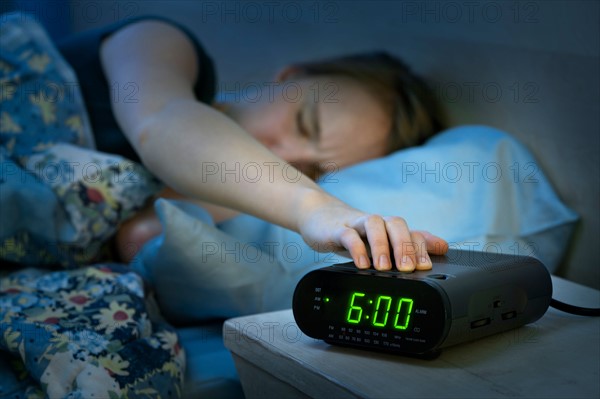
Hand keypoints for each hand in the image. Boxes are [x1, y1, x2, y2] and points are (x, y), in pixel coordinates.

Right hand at [298, 194, 447, 271]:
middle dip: (405, 246)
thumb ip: (410, 243)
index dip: (421, 248)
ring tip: (383, 267)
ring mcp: (356, 224)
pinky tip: (361, 264)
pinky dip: (356, 249)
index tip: (426, 266)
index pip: (411, 232)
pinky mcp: (336, 229)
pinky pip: (347, 234)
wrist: (318, 217)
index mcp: (388, 228)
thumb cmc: (353, 232)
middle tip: (409, 268)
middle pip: (396, 224)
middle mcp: (376, 223)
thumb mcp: (382, 240)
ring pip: (374, 225)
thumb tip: (443, 246)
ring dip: (381, 246)